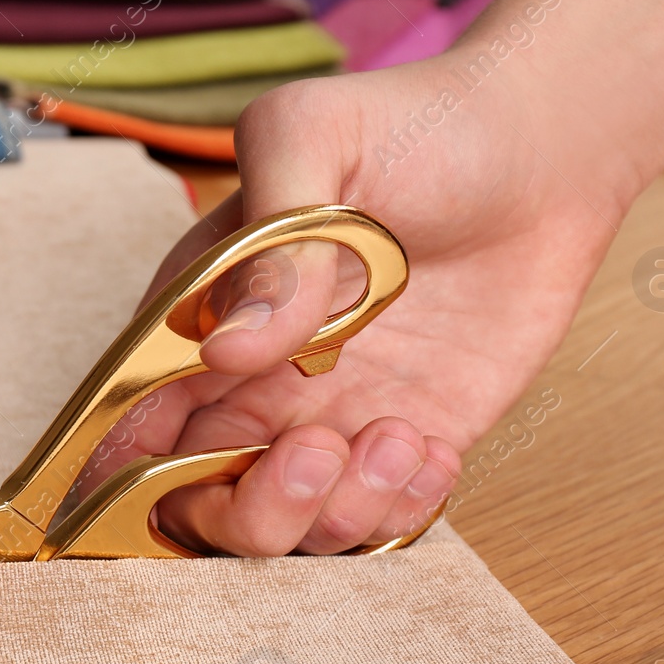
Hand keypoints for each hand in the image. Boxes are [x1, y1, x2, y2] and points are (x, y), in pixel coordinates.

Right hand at [77, 53, 627, 554]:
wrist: (540, 149)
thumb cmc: (413, 128)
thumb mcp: (316, 140)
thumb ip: (269, 244)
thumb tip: (229, 348)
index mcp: (202, 318)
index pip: (130, 421)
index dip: (123, 479)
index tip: (164, 491)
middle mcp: (253, 385)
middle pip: (198, 507)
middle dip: (249, 513)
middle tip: (316, 449)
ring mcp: (328, 420)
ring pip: (289, 534)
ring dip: (336, 515)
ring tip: (396, 436)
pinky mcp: (404, 444)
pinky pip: (377, 528)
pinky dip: (399, 513)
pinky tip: (431, 446)